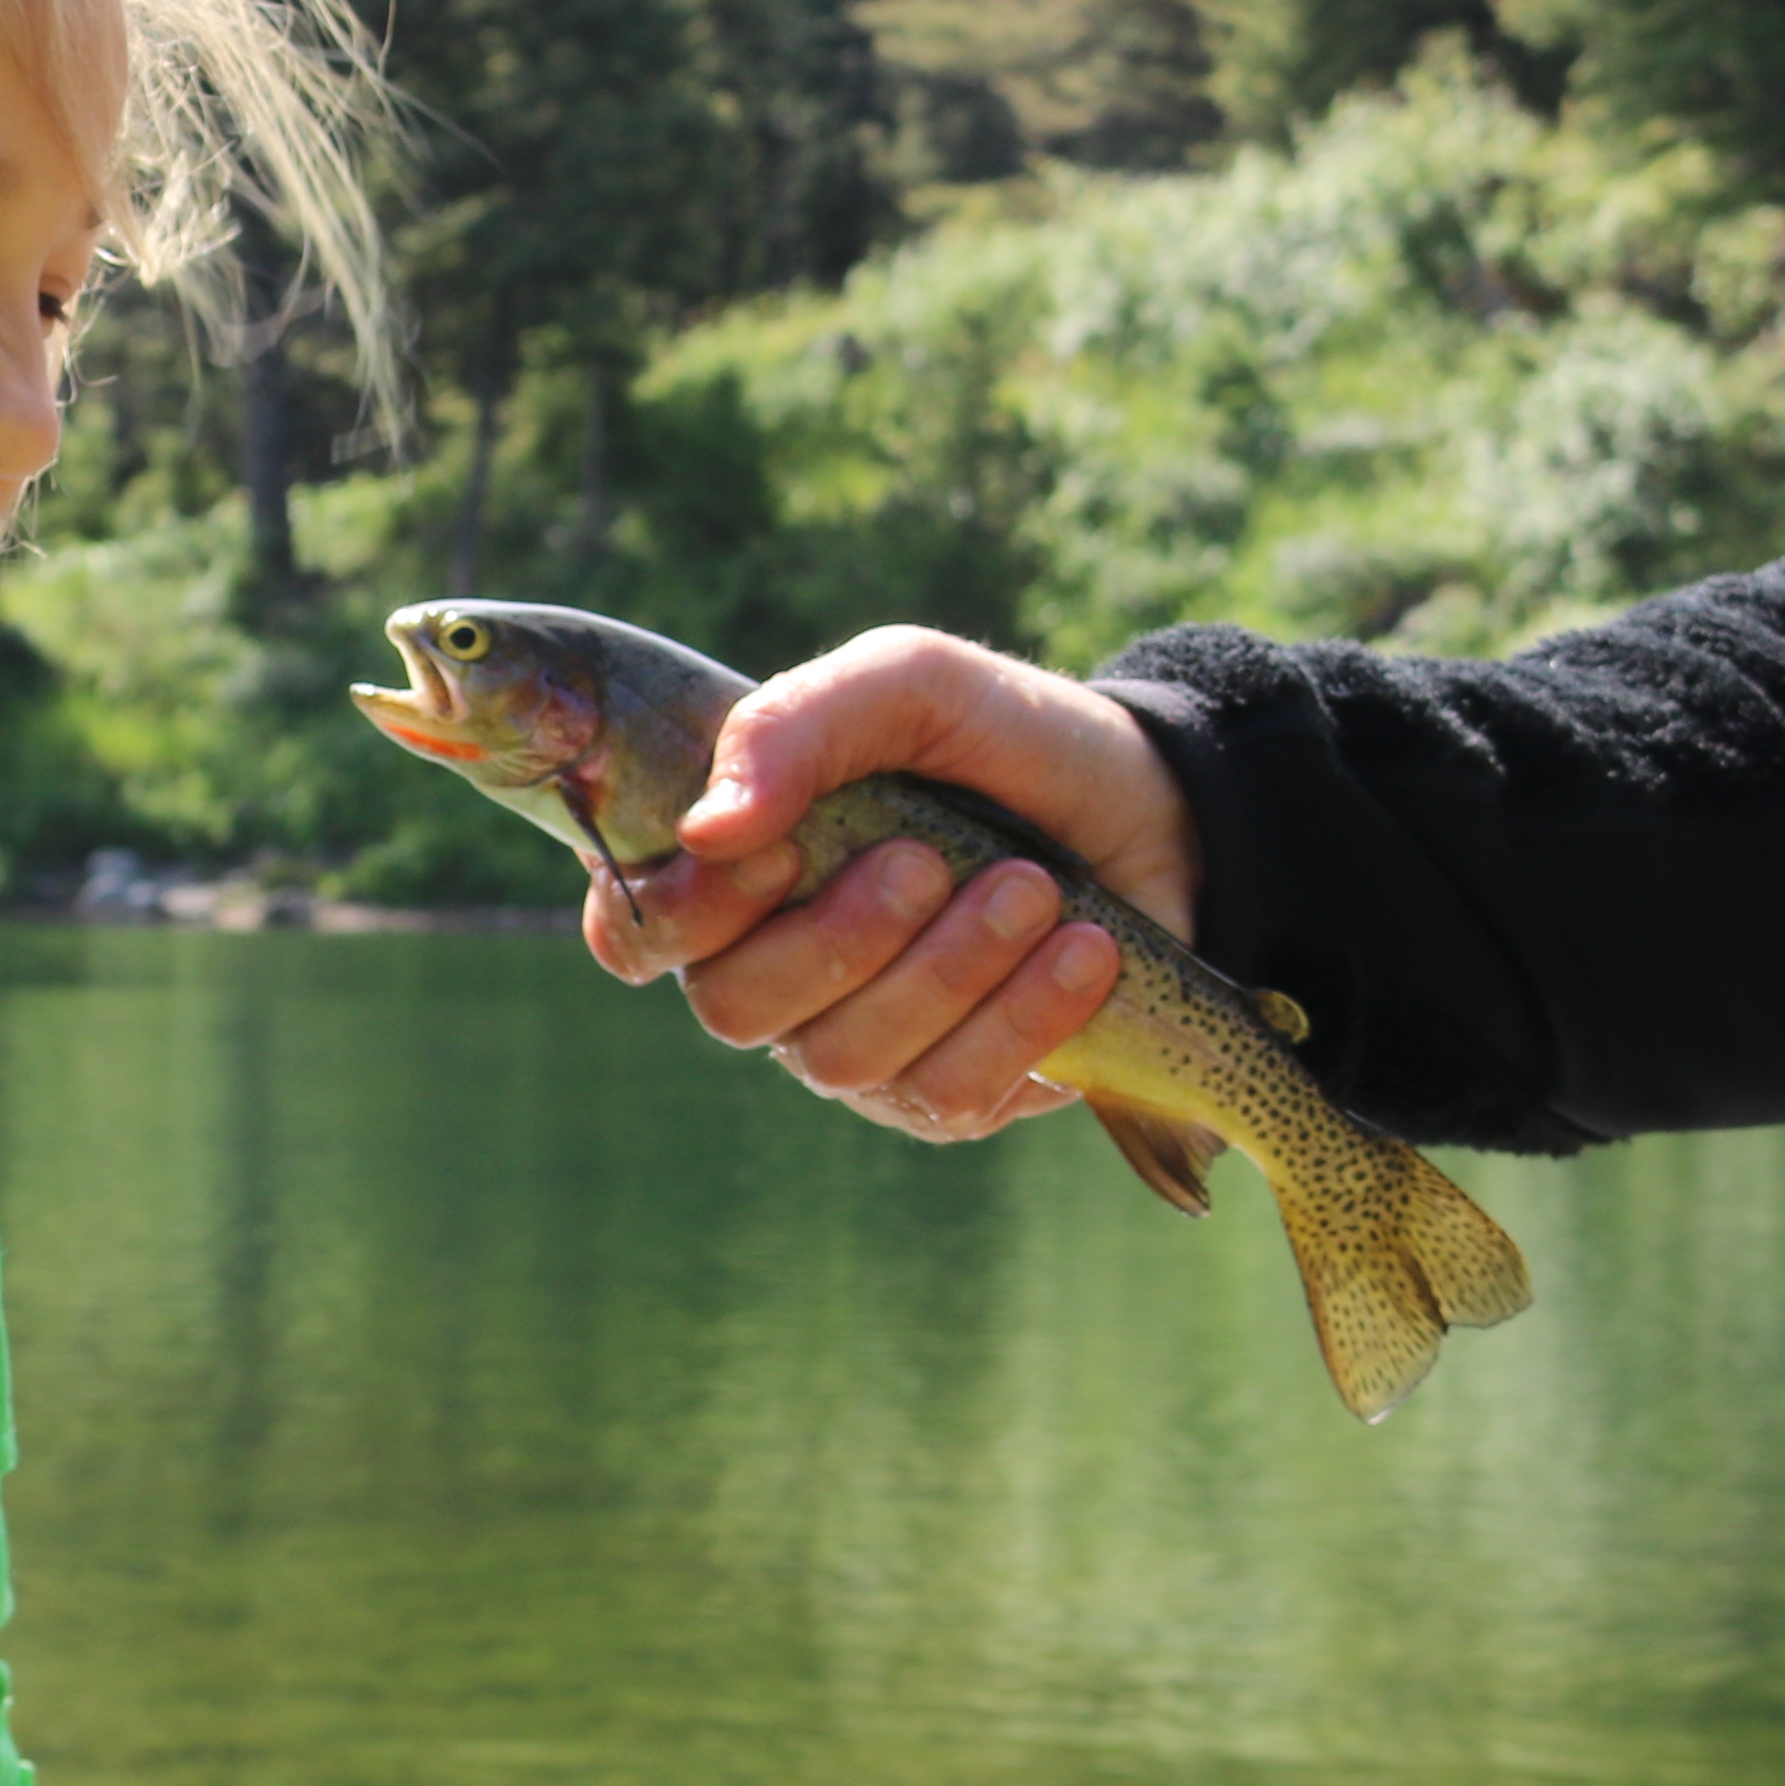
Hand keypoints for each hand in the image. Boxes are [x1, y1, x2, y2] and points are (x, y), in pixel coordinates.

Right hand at [581, 626, 1202, 1143]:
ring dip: (950, 969)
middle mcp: (772, 976)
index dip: (682, 914)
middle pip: (736, 1007)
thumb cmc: (998, 740)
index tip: (779, 854)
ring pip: (846, 1058)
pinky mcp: (947, 1100)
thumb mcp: (909, 685)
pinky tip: (1082, 953)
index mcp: (732, 875)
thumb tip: (707, 829)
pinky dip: (1021, 1021)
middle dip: (842, 937)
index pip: (633, 935)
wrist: (1151, 805)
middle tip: (931, 861)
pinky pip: (945, 1098)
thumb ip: (797, 726)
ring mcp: (853, 1048)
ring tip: (1034, 891)